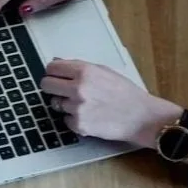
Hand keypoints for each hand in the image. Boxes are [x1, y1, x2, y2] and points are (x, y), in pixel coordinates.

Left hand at [40, 58, 180, 145]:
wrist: (141, 116)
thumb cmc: (125, 93)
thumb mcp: (105, 71)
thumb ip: (80, 67)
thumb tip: (57, 62)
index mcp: (85, 71)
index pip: (51, 68)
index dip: (52, 72)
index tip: (55, 75)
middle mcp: (78, 88)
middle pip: (45, 85)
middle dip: (52, 87)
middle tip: (62, 90)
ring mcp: (77, 108)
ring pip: (55, 103)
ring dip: (65, 104)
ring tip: (85, 104)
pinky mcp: (78, 125)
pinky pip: (65, 120)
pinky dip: (74, 119)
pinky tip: (90, 116)